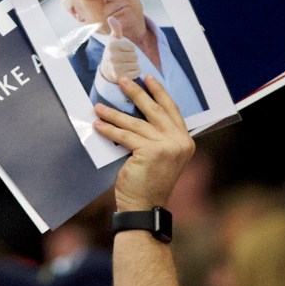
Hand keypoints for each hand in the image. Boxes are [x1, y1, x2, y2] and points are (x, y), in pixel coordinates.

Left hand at [93, 74, 195, 210]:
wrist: (145, 207)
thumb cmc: (150, 182)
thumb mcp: (162, 155)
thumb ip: (158, 135)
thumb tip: (137, 112)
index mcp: (185, 141)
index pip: (172, 110)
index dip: (159, 93)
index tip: (148, 78)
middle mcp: (180, 142)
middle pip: (154, 110)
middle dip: (136, 93)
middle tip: (122, 79)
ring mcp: (166, 146)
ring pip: (134, 124)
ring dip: (114, 114)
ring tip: (99, 106)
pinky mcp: (150, 151)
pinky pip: (124, 136)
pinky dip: (109, 129)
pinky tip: (98, 124)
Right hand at [98, 20, 140, 83]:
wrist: (106, 70)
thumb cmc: (113, 52)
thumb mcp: (114, 40)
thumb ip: (115, 28)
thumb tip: (111, 17)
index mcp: (111, 45)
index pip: (132, 47)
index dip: (130, 49)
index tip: (122, 51)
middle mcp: (112, 56)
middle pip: (135, 56)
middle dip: (132, 58)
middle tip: (124, 59)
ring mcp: (115, 67)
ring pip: (136, 64)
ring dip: (133, 65)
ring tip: (125, 65)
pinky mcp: (120, 77)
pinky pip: (137, 72)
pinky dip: (135, 73)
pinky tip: (127, 72)